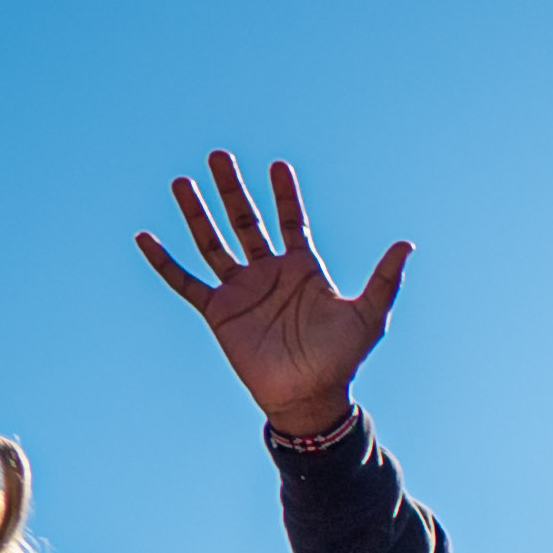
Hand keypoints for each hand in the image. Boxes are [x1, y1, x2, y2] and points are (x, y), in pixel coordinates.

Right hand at [136, 153, 408, 434]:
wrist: (309, 398)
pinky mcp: (218, 311)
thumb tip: (407, 244)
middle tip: (219, 154)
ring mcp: (241, 290)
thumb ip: (384, 279)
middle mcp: (269, 273)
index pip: (291, 221)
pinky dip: (164, 261)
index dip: (285, 194)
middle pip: (245, 220)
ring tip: (181, 182)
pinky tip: (145, 237)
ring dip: (197, 213)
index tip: (278, 165)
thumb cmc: (341, 359)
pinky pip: (184, 282)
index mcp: (302, 268)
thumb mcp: (367, 316)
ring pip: (213, 243)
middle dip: (232, 189)